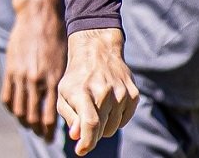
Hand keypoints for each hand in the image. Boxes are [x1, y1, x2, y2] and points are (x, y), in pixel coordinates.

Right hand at [1, 0, 66, 141]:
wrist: (39, 17)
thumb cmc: (57, 40)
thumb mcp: (64, 63)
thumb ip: (62, 84)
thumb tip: (66, 106)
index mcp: (53, 80)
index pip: (49, 116)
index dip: (49, 130)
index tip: (50, 136)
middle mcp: (37, 81)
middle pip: (33, 116)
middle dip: (37, 129)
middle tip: (40, 135)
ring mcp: (21, 75)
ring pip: (19, 108)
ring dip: (24, 120)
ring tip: (28, 124)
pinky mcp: (11, 69)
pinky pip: (7, 96)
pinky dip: (12, 107)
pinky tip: (17, 110)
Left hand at [57, 28, 138, 154]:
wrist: (97, 51)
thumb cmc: (76, 77)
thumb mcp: (64, 93)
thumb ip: (69, 116)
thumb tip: (77, 136)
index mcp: (83, 91)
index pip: (90, 123)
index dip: (87, 142)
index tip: (81, 151)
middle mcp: (104, 91)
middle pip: (102, 129)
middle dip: (92, 133)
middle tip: (85, 121)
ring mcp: (121, 93)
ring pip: (114, 127)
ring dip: (104, 126)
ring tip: (96, 109)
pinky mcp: (133, 95)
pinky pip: (125, 120)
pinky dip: (116, 119)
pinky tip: (108, 104)